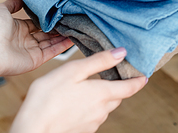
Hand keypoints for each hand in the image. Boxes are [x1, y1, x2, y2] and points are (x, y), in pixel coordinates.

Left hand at [0, 0, 73, 76]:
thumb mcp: (1, 9)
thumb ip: (12, 4)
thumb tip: (21, 0)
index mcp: (18, 29)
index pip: (37, 24)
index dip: (48, 20)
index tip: (59, 14)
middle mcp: (25, 40)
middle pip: (46, 34)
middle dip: (58, 28)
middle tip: (70, 21)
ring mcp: (31, 51)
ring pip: (51, 43)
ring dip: (62, 37)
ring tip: (75, 29)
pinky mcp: (36, 60)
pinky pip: (52, 52)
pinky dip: (62, 46)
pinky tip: (71, 40)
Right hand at [10, 48, 146, 132]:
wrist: (32, 130)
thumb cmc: (47, 99)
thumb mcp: (74, 71)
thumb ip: (99, 61)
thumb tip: (121, 52)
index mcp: (103, 93)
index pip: (130, 87)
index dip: (138, 81)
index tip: (144, 76)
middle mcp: (102, 110)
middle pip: (118, 97)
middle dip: (119, 87)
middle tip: (115, 77)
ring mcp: (93, 122)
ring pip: (105, 107)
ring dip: (104, 98)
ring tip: (91, 88)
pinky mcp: (84, 130)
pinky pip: (94, 116)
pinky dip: (91, 108)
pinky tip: (77, 103)